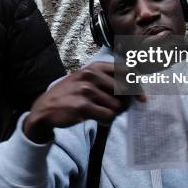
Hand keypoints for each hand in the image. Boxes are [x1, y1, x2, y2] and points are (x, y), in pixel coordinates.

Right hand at [24, 61, 143, 142]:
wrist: (45, 107)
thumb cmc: (72, 92)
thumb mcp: (87, 77)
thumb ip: (108, 78)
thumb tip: (135, 89)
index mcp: (95, 66)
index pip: (126, 72)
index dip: (137, 86)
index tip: (142, 98)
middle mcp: (92, 75)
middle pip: (125, 91)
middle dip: (125, 103)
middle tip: (117, 109)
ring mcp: (87, 90)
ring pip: (117, 106)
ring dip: (113, 113)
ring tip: (101, 113)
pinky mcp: (83, 106)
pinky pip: (107, 116)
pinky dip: (106, 121)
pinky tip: (97, 119)